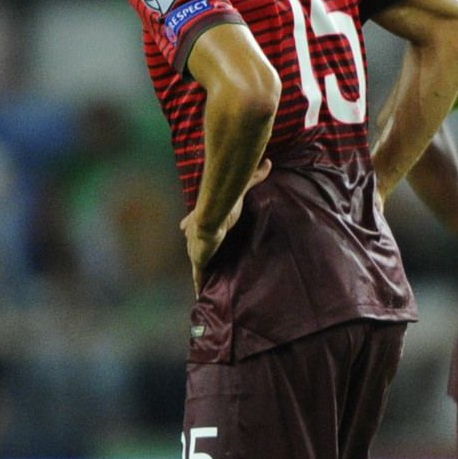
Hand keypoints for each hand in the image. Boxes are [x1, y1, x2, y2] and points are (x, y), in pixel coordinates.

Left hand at [179, 159, 270, 294]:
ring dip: (201, 272)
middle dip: (198, 254)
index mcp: (201, 220)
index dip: (191, 227)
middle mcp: (195, 235)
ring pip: (198, 264)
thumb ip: (255, 177)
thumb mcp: (243, 189)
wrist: (213, 210)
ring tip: (205, 284)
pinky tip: (200, 296)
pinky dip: (200, 286)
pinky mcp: (199, 260)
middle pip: (195, 247)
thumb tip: (269, 162)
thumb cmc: (225, 199)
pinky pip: (199, 277)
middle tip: (203, 262)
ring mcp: (196, 249)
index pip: (193, 224)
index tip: (188, 231)